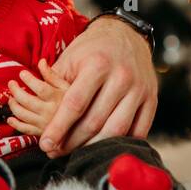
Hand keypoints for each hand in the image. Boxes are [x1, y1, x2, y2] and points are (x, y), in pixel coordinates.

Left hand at [5, 59, 70, 134]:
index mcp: (59, 99)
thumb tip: (41, 62)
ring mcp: (45, 124)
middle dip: (16, 91)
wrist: (82, 124)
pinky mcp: (41, 133)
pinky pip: (24, 129)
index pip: (40, 88)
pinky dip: (15, 123)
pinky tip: (11, 118)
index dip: (28, 79)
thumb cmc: (75, 102)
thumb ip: (53, 75)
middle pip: (27, 101)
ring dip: (13, 105)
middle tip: (11, 84)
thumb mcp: (67, 87)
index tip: (22, 74)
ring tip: (12, 98)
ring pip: (23, 114)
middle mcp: (51, 112)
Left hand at [37, 17, 156, 157]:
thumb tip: (38, 115)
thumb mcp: (70, 58)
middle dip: (72, 142)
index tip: (45, 144)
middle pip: (95, 121)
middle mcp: (121, 77)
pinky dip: (121, 144)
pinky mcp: (152, 99)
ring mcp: (139, 89)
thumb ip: (54, 84)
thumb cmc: (92, 50)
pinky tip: (104, 149)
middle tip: (56, 152)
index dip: (59, 127)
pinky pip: (138, 131)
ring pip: (117, 130)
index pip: (75, 103)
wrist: (127, 35)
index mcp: (98, 65)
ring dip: (94, 147)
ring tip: (77, 154)